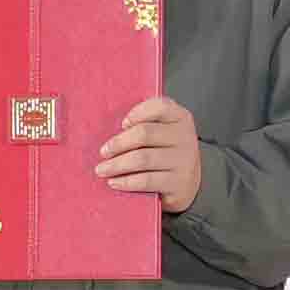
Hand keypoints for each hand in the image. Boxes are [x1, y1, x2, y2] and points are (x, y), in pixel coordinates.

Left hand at [90, 94, 204, 199]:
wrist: (187, 183)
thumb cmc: (166, 152)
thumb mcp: (163, 131)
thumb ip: (145, 122)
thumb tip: (111, 127)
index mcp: (180, 118)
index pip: (160, 107)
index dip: (137, 113)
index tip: (122, 124)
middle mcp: (185, 137)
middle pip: (144, 134)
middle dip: (118, 143)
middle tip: (104, 151)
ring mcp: (183, 160)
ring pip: (142, 159)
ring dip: (117, 164)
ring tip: (102, 169)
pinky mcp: (179, 182)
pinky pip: (146, 180)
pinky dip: (126, 181)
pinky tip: (115, 182)